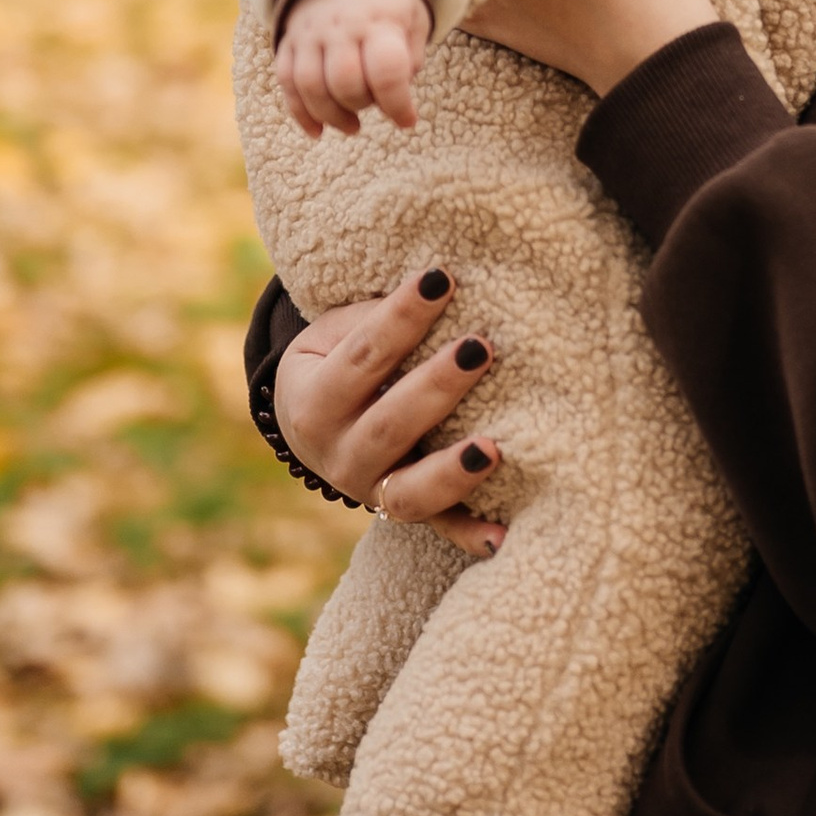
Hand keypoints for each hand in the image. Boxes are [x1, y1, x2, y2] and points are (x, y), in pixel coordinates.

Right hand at [271, 266, 504, 551]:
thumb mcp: (333, 335)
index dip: (401, 318)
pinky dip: (470, 536)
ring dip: (452, 471)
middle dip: (436, 387)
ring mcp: (371, 492)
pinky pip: (440, 530)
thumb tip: (442, 285)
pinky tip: (503, 537)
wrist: (312, 426)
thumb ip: (375, 320)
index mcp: (313, 404)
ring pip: (410, 491)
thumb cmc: (336, 362)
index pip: (362, 357)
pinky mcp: (403, 515)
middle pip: (389, 425)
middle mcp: (337, 457)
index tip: (443, 278)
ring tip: (492, 447)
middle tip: (480, 348)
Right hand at [278, 0, 435, 138]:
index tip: (408, 121)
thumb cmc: (389, 4)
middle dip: (362, 105)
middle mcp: (340, 27)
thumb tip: (396, 98)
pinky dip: (300, 113)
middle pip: (344, 82)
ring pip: (310, 86)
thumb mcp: (414, 20)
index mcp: (379, 20)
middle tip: (376, 106)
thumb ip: (411, 58)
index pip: (385, 70)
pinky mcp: (289, 43)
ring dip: (332, 116)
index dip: (397, 104)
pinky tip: (318, 131)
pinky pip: (287, 83)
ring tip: (352, 126)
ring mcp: (309, 34)